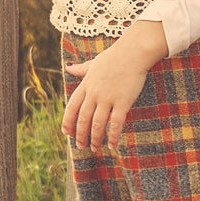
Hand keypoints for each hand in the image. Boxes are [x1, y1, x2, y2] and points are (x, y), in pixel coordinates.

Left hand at [62, 21, 167, 153]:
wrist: (133, 52)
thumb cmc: (114, 57)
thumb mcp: (94, 63)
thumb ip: (81, 69)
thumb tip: (69, 67)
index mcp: (86, 85)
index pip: (72, 107)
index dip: (68, 122)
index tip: (67, 133)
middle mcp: (94, 93)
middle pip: (83, 119)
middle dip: (80, 135)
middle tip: (80, 146)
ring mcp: (107, 98)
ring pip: (97, 124)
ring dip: (95, 138)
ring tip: (95, 148)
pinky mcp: (122, 102)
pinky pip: (116, 123)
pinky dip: (113, 136)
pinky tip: (113, 145)